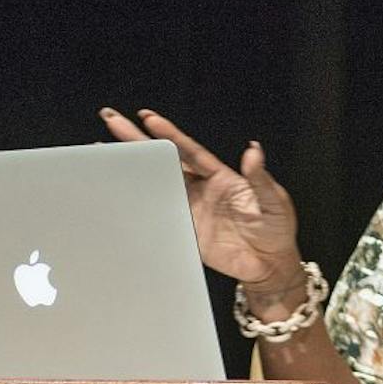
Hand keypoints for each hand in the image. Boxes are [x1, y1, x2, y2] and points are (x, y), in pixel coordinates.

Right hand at [99, 107, 301, 287]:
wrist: (270, 265)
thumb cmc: (277, 230)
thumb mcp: (273, 201)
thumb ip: (260, 178)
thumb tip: (254, 151)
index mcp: (221, 177)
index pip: (190, 151)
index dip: (169, 135)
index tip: (148, 118)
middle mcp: (201, 189)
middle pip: (165, 161)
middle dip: (138, 141)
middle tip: (113, 120)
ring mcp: (190, 209)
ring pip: (156, 183)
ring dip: (132, 169)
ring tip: (105, 152)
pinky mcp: (185, 230)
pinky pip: (159, 215)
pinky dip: (140, 205)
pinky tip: (119, 192)